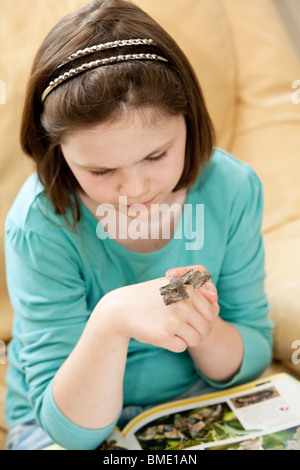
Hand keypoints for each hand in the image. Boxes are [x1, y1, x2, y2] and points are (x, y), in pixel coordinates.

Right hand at [98, 265, 218, 353]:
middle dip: (195, 329)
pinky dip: (174, 344)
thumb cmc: (150, 296)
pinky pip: (182, 347)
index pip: (211, 312)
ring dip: (186, 338)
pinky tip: (161, 333)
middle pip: (205, 327)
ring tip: (170, 329)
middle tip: (178, 324)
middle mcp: (182, 303)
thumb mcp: (172, 284)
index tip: (186, 314)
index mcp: (187, 289)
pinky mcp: (164, 336)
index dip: (201, 317)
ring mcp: (173, 320)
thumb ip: (196, 288)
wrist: (121, 309)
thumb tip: (215, 297)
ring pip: (196, 339)